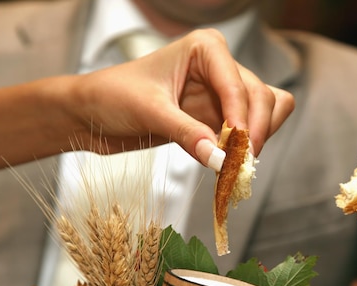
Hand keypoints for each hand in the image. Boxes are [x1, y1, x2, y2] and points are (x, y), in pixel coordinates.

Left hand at [70, 28, 294, 169]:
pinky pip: (247, 133)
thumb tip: (219, 159)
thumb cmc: (112, 96)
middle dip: (254, 132)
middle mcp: (219, 67)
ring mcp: (221, 94)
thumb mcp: (148, 111)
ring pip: (264, 113)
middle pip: (260, 98)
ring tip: (235, 166)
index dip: (243, 119)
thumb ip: (186, 133)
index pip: (238, 84)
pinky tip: (229, 164)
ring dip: (256, 140)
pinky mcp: (217, 118)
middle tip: (239, 164)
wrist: (92, 113)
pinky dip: (246, 149)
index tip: (239, 150)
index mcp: (205, 49)